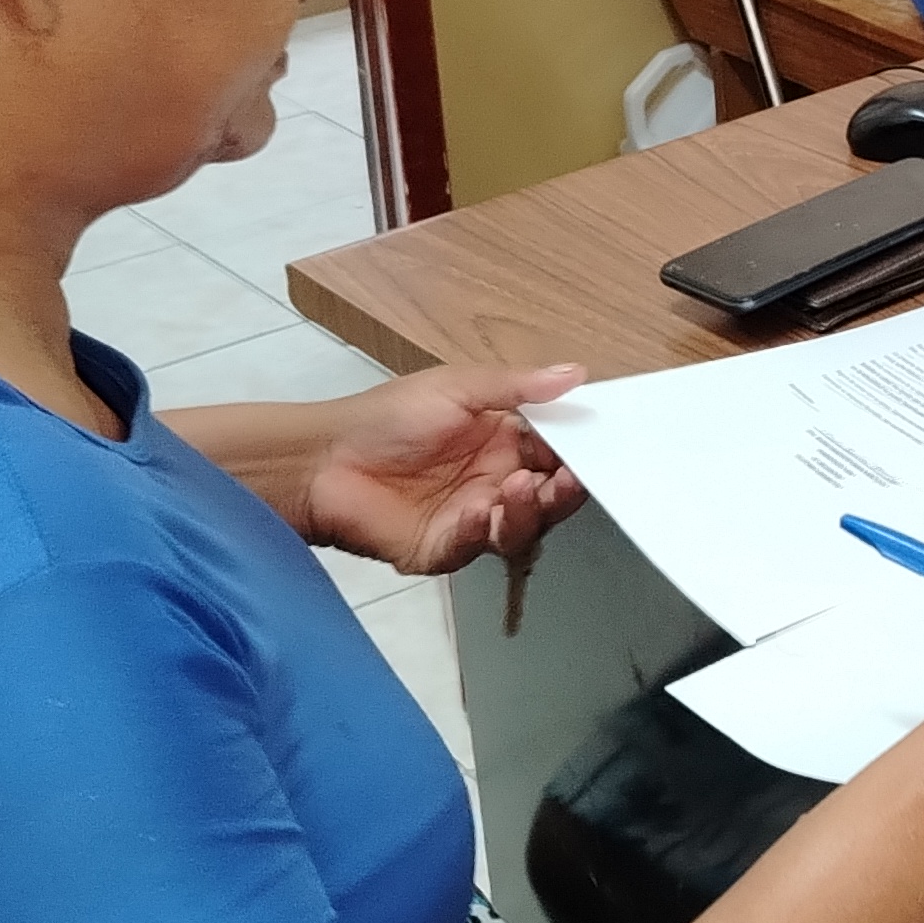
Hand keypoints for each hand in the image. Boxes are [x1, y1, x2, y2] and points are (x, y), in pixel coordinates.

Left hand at [297, 364, 587, 576]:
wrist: (321, 461)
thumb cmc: (385, 418)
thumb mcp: (456, 387)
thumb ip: (517, 387)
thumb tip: (577, 373)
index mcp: (504, 441)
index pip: (557, 452)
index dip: (581, 453)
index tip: (603, 448)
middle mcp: (495, 482)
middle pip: (547, 496)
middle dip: (563, 490)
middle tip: (569, 479)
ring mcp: (473, 519)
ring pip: (521, 527)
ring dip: (528, 511)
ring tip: (519, 489)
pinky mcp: (444, 549)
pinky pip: (477, 547)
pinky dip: (483, 532)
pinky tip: (479, 513)